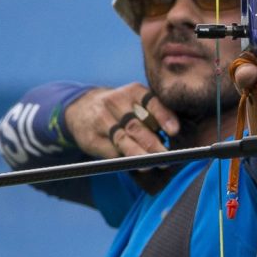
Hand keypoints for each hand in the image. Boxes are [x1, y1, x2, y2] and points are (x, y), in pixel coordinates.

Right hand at [64, 83, 179, 157]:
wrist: (81, 108)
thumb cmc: (121, 108)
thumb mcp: (136, 101)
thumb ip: (153, 113)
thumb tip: (175, 135)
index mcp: (133, 91)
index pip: (151, 102)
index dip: (163, 117)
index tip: (174, 131)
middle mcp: (115, 102)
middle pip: (136, 125)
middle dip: (152, 143)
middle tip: (166, 156)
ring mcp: (101, 120)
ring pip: (122, 140)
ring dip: (138, 154)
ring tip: (151, 164)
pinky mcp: (91, 138)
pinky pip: (110, 151)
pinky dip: (124, 159)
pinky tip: (135, 165)